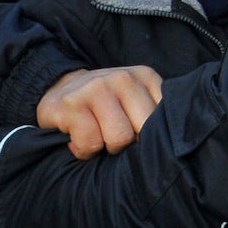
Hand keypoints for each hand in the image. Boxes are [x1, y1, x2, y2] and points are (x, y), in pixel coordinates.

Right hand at [37, 66, 164, 158]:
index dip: (151, 136)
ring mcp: (97, 88)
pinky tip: (78, 138)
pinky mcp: (72, 105)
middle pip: (143, 131)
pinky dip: (83, 150)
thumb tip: (167, 144)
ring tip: (97, 135)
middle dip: (130, 143)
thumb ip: (154, 114)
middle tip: (114, 136)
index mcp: (145, 77)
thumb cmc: (104, 104)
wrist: (59, 90)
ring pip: (119, 139)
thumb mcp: (135, 100)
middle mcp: (123, 78)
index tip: (135, 132)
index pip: (164, 118)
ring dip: (105, 147)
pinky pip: (90, 144)